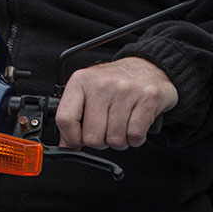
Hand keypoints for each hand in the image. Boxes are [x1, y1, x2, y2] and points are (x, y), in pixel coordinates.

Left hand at [55, 57, 177, 150]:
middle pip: (92, 137)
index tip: (77, 141)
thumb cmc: (114, 82)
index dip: (70, 138)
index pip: (65, 119)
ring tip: (120, 125)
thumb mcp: (87, 90)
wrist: (147, 67)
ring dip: (119, 140)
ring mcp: (125, 91)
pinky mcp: (147, 99)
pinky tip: (133, 125)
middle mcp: (102, 84)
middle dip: (100, 141)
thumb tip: (66, 144)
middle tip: (105, 130)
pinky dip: (134, 139)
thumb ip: (72, 116)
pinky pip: (135, 136)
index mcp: (81, 81)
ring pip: (115, 140)